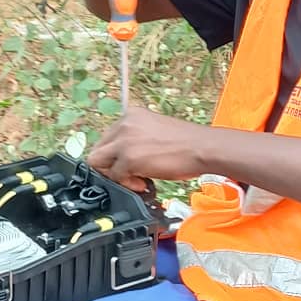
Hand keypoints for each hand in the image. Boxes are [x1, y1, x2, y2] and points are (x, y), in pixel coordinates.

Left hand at [89, 108, 207, 190]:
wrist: (203, 147)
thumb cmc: (187, 143)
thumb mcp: (155, 131)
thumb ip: (136, 139)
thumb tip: (123, 158)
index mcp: (132, 115)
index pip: (107, 138)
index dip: (115, 156)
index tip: (129, 165)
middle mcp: (124, 123)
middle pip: (98, 150)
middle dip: (111, 166)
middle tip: (130, 175)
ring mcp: (124, 140)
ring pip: (99, 163)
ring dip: (116, 175)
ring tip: (138, 179)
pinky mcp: (128, 158)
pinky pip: (114, 177)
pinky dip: (127, 184)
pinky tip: (144, 182)